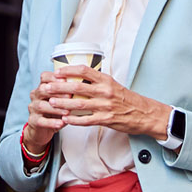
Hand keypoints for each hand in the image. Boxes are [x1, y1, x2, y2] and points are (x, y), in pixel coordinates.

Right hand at [23, 71, 67, 154]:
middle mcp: (35, 95)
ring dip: (56, 108)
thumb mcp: (62, 100)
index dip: (55, 77)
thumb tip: (86, 87)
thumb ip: (70, 93)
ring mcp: (33, 108)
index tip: (66, 80)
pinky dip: (51, 122)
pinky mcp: (33, 121)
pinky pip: (41, 121)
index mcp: (42, 87)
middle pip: (42, 89)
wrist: (43, 129)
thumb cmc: (56, 111)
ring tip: (67, 112)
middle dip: (57, 92)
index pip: (45, 77)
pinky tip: (61, 123)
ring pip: (41, 105)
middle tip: (70, 96)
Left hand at [47, 66, 169, 138]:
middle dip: (59, 87)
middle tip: (46, 87)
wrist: (144, 113)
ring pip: (79, 104)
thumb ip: (97, 82)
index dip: (68, 71)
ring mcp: (105, 106)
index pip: (84, 71)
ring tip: (51, 102)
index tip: (56, 73)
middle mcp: (105, 91)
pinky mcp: (106, 119)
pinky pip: (86, 120)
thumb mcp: (113, 85)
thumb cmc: (127, 99)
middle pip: (77, 87)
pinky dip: (74, 120)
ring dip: (63, 103)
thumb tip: (78, 78)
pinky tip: (65, 120)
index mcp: (106, 80)